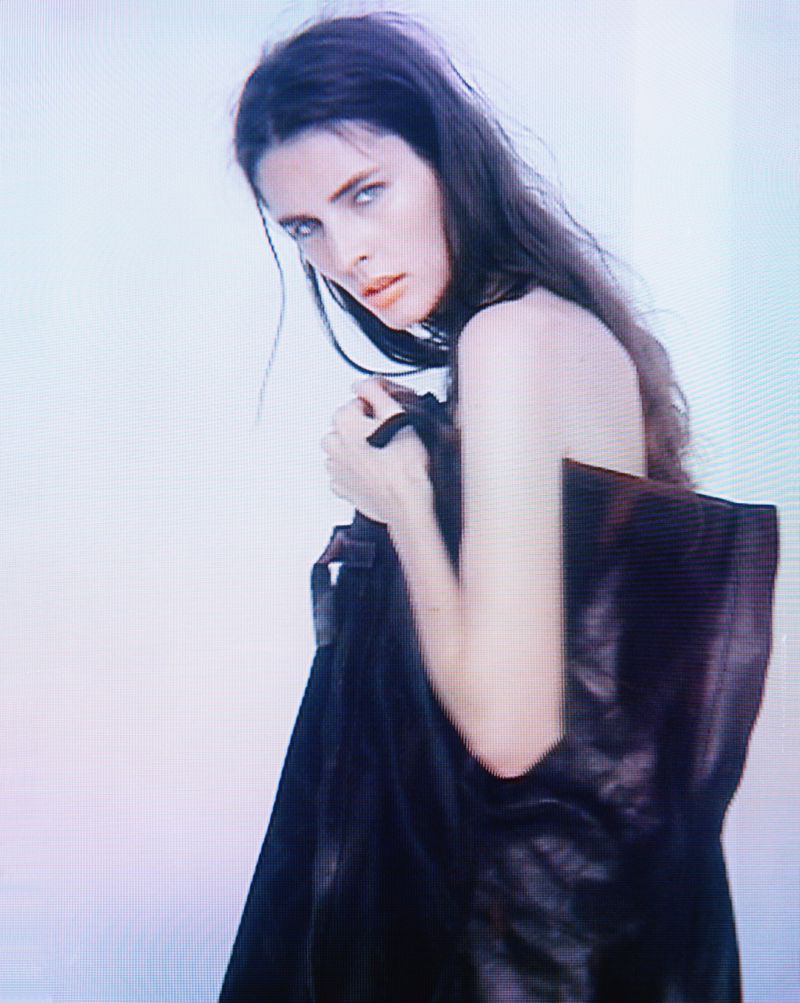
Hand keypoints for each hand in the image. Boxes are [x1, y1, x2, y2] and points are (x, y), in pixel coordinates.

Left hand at [321, 378, 431, 523]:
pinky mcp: (343, 488)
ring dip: (358, 448)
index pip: (358, 402)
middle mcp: (334, 445)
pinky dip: (355, 470)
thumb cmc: (406, 466)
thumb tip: (364, 384)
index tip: (390, 416)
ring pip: (343, 448)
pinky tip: (375, 471)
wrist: (408, 502)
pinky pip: (344, 472)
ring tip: (382, 454)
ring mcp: (337, 469)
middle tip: (389, 436)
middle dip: (364, 427)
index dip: (378, 407)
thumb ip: (376, 392)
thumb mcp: (397, 415)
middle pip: (347, 424)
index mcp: (344, 423)